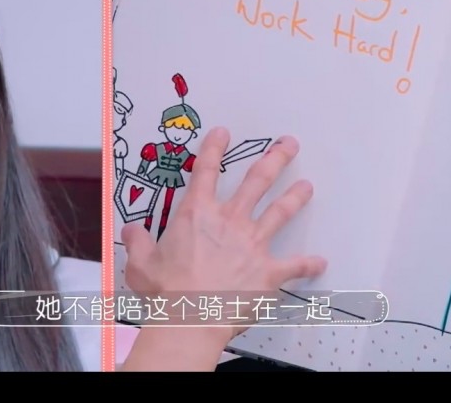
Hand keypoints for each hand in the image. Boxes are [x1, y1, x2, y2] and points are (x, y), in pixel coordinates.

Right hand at [120, 126, 326, 346]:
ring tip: (307, 186)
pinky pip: (294, 266)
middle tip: (289, 144)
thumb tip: (131, 231)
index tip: (224, 133)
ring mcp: (252, 245)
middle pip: (257, 181)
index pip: (206, 172)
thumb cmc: (166, 291)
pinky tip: (320, 262)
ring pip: (280, 212)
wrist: (191, 318)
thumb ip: (138, 242)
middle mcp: (229, 222)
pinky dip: (308, 265)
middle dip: (275, 159)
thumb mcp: (140, 262)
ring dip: (295, 197)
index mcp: (197, 215)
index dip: (214, 148)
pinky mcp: (269, 272)